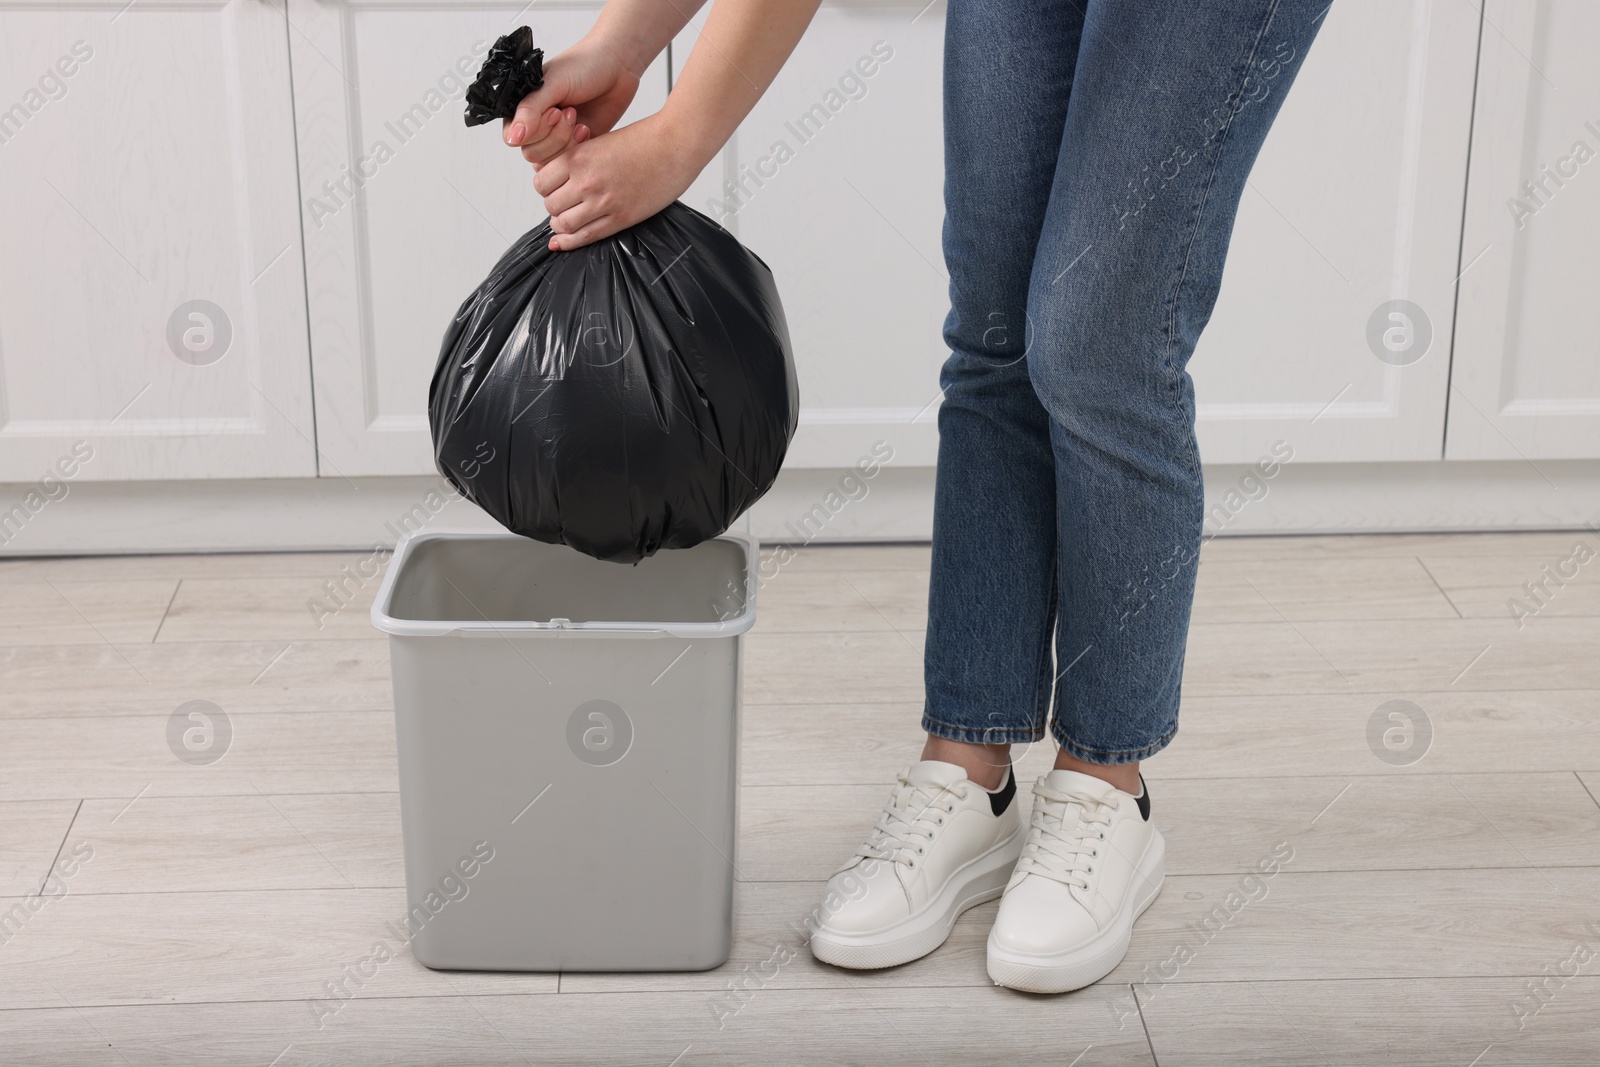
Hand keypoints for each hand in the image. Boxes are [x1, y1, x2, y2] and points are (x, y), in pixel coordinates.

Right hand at [504, 39, 639, 165]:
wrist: (617, 67)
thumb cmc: (583, 66)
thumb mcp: (553, 85)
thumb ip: (530, 111)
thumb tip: (512, 138)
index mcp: (522, 107)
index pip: (513, 137)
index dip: (535, 129)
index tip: (556, 110)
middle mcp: (535, 125)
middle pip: (532, 153)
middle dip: (554, 136)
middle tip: (571, 113)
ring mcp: (554, 138)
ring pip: (550, 163)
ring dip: (566, 143)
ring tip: (579, 120)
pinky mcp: (574, 147)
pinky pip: (568, 164)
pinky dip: (578, 150)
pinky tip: (586, 129)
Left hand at [532, 113, 701, 249]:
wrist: (676, 144)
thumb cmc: (644, 140)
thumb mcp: (601, 142)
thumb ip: (579, 160)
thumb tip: (561, 181)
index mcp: (579, 157)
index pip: (541, 182)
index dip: (545, 188)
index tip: (553, 190)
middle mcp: (587, 181)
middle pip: (550, 205)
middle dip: (554, 206)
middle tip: (562, 205)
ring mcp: (603, 202)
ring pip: (564, 223)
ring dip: (561, 225)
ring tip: (567, 221)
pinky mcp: (620, 218)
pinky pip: (586, 236)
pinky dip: (570, 242)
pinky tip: (563, 241)